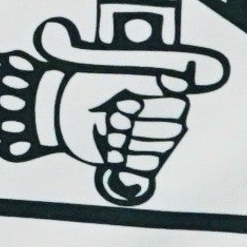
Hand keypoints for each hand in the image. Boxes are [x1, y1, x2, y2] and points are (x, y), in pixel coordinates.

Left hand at [45, 70, 195, 201]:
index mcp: (163, 95)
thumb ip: (151, 82)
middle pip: (171, 133)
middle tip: (113, 117)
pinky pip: (149, 168)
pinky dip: (127, 160)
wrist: (65, 113)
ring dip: (130, 143)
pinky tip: (110, 150)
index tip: (124, 103)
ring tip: (110, 132)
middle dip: (137, 127)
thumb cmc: (91, 90)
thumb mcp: (119, 78)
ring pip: (159, 152)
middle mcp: (165, 119)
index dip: (151, 109)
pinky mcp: (140, 161)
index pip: (178, 108)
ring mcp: (154, 142)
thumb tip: (181, 83)